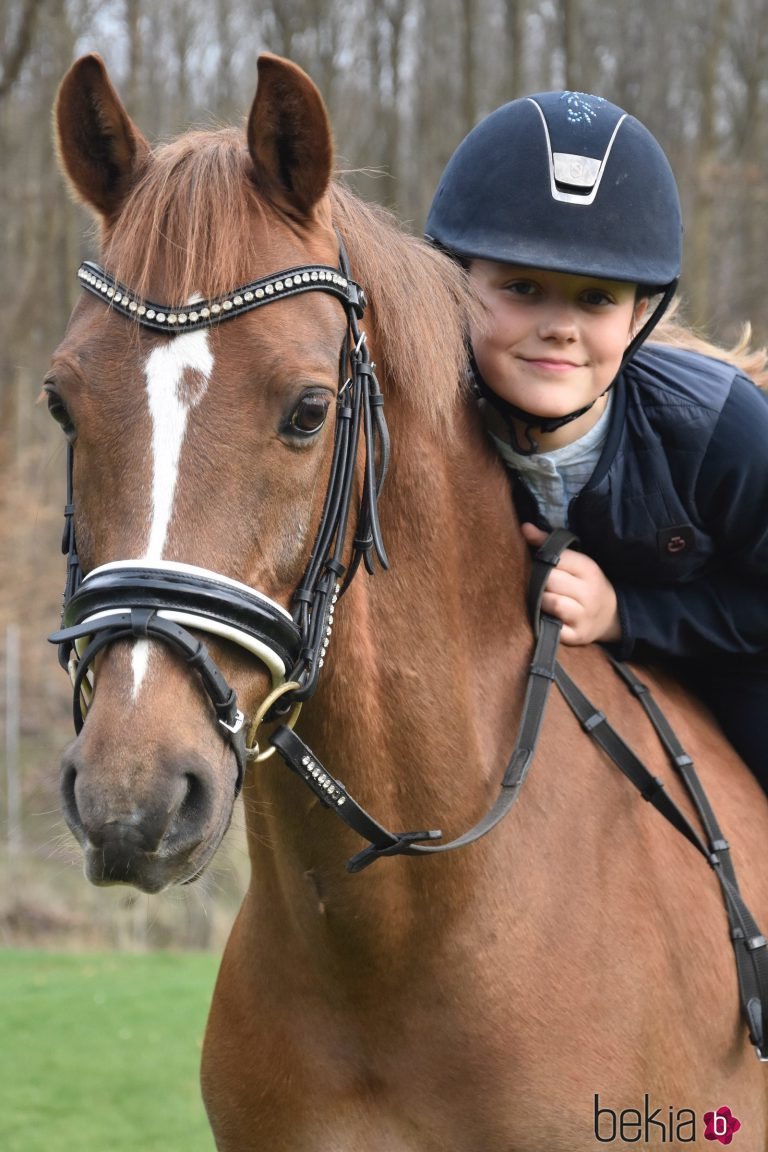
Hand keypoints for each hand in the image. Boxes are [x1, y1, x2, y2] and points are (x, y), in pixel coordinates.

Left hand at [521, 523, 620, 644]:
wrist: (611, 615)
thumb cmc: (585, 584)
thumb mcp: (576, 562)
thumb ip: (548, 544)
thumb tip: (524, 528)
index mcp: (589, 569)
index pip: (558, 558)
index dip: (542, 559)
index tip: (536, 562)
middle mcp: (589, 592)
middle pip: (551, 581)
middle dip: (539, 581)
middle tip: (535, 582)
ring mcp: (584, 616)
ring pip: (552, 603)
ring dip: (540, 601)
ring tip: (539, 599)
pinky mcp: (577, 635)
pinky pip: (554, 629)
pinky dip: (545, 623)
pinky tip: (543, 617)